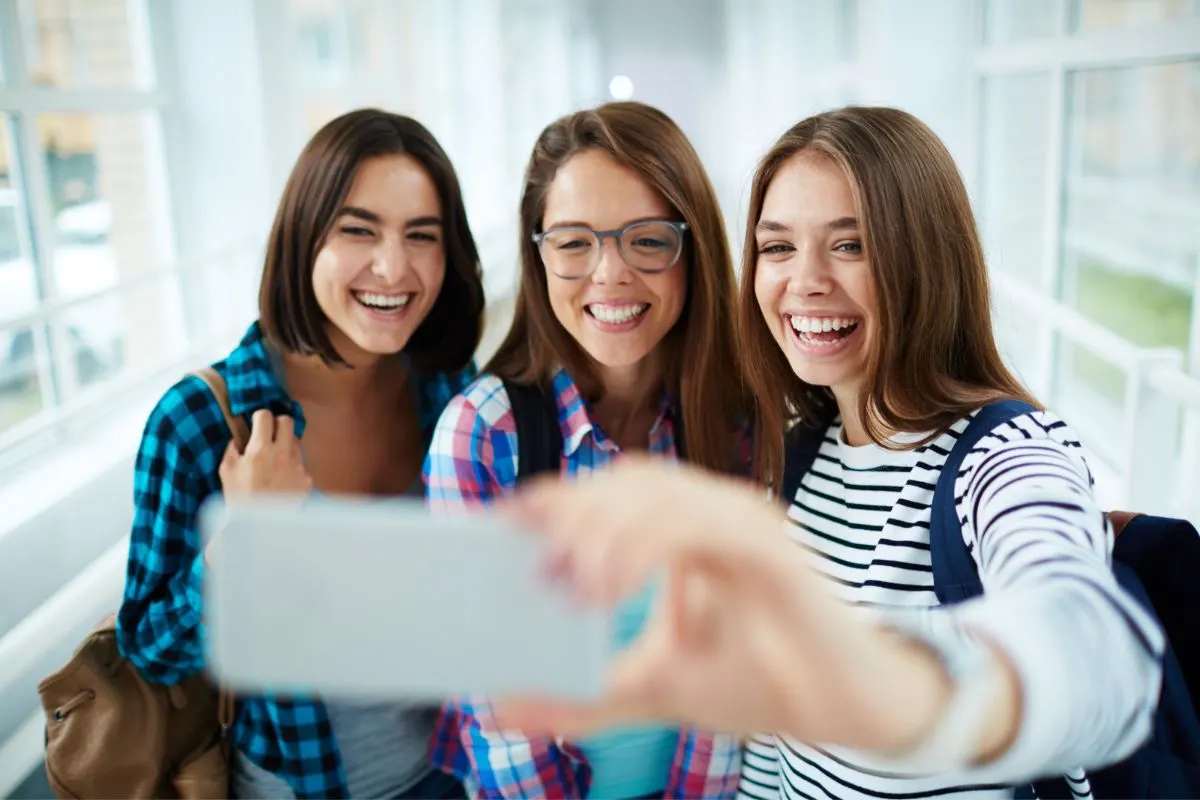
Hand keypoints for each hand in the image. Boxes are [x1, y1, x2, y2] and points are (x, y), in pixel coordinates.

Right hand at [218, 410, 312, 496]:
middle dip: (278, 424)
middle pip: (287, 421)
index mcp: (260, 449)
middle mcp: (283, 454)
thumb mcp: (226, 472)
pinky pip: (302, 463)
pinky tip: (284, 477)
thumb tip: (238, 437)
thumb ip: (232, 449)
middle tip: (270, 434)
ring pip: (297, 441)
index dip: (259, 417)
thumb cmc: (240, 499)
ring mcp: (298, 466)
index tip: (257, 422)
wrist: (261, 528)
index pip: (265, 416)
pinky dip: (294, 466)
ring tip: (276, 458)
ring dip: (287, 444)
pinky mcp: (307, 479)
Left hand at [493, 456, 957, 753]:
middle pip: (630, 480)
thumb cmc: (756, 683)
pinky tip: (612, 589)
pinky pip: (701, 525)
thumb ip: (582, 695)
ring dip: (605, 530)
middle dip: (575, 511)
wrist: (841, 713)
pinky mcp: (771, 548)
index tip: (499, 518)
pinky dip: (648, 548)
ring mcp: (746, 523)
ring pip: (662, 492)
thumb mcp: (651, 688)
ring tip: (571, 582)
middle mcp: (716, 511)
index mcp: (688, 529)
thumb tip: (501, 706)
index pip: (613, 492)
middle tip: (532, 561)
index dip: (557, 497)